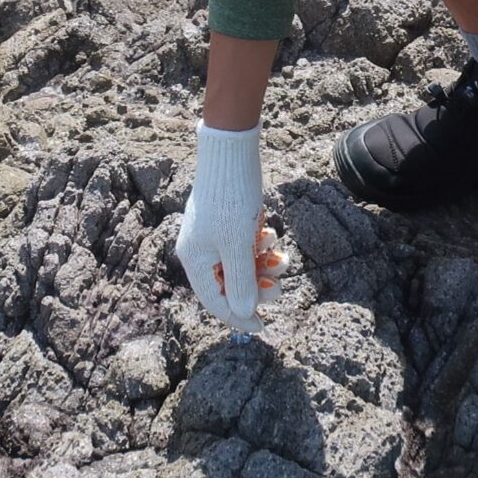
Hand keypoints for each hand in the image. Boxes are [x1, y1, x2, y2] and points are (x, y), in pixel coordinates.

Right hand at [174, 122, 280, 332]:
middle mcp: (199, 250)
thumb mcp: (239, 245)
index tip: (263, 326)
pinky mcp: (224, 220)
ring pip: (239, 264)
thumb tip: (244, 312)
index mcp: (194, 260)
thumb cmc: (231, 199)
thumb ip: (240, 281)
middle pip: (228, 284)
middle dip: (256, 287)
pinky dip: (258, 246)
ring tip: (283, 258)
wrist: (230, 152)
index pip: (215, 301)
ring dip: (262, 265)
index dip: (239, 316)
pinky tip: (270, 236)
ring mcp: (211, 234)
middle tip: (280, 287)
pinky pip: (242, 245)